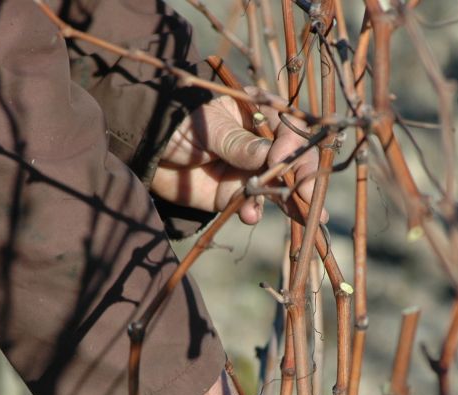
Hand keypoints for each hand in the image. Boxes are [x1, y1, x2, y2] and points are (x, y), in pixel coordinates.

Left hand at [151, 92, 320, 224]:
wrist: (144, 147)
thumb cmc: (177, 122)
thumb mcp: (209, 127)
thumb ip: (240, 144)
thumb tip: (274, 156)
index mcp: (260, 115)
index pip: (291, 130)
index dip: (294, 146)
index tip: (285, 157)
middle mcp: (261, 144)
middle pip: (292, 162)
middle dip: (303, 180)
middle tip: (312, 198)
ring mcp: (248, 171)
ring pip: (278, 187)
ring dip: (289, 202)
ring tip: (304, 216)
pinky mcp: (233, 194)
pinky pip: (251, 205)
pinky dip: (253, 211)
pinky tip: (250, 215)